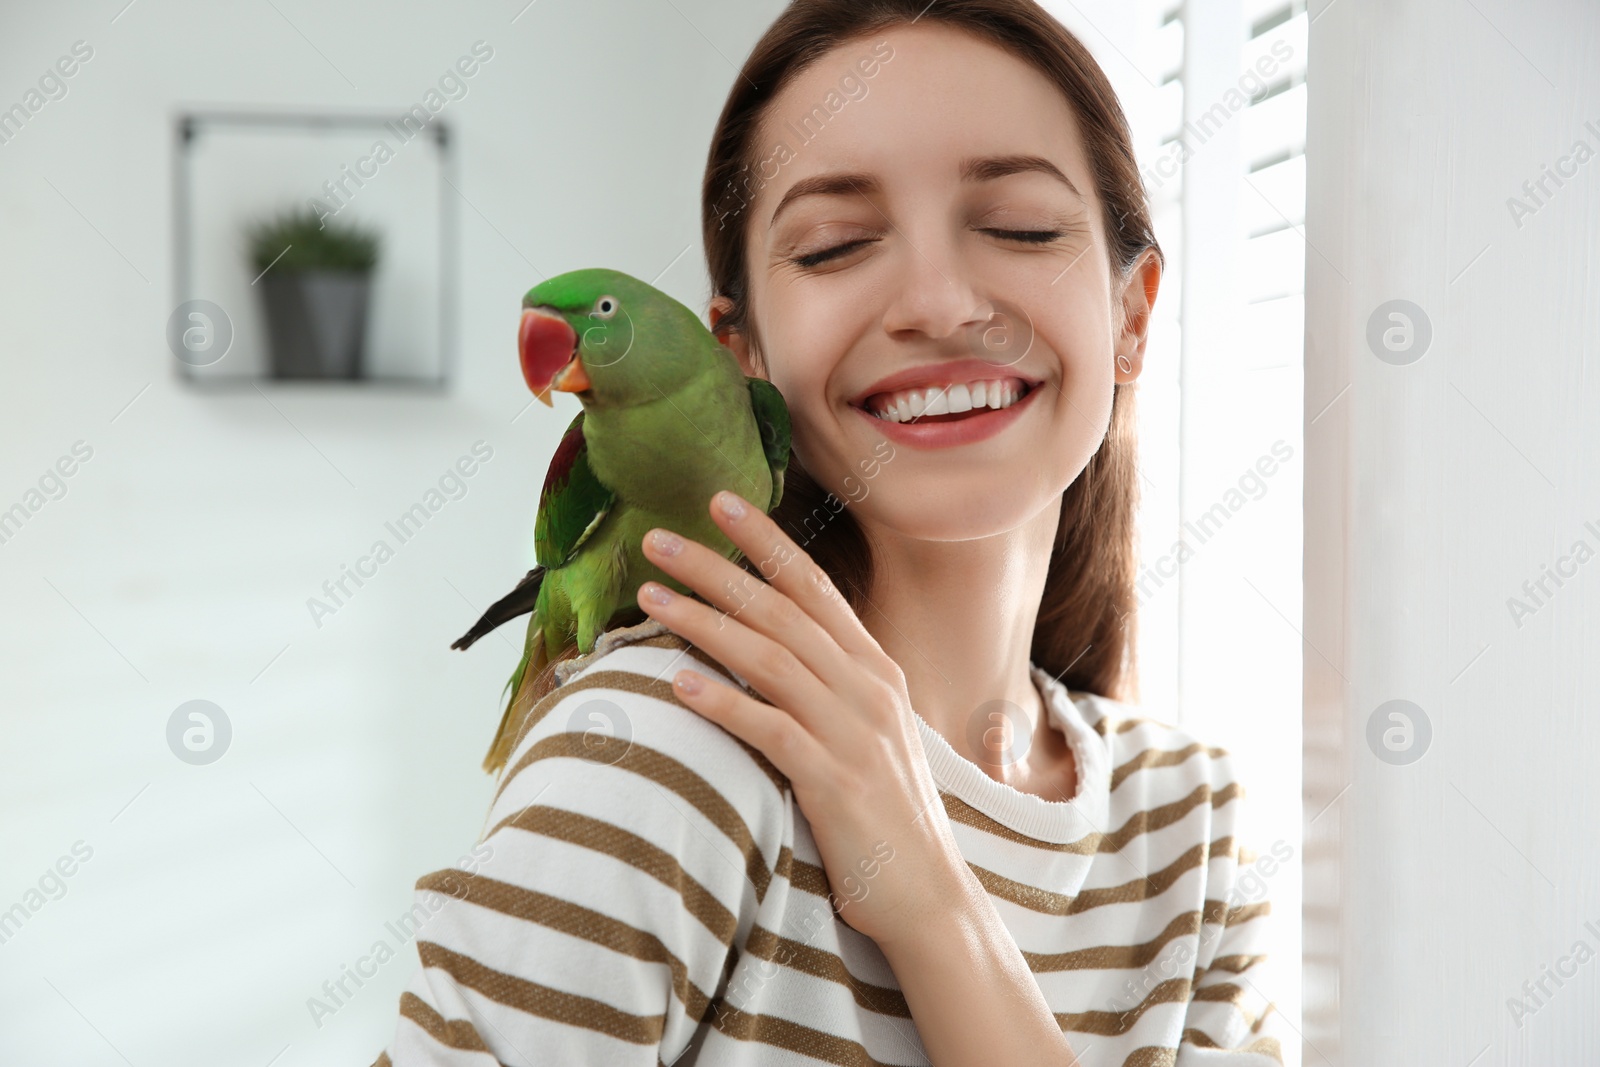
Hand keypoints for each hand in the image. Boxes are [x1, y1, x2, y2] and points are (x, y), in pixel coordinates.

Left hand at [635, 489, 972, 948]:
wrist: (929, 893)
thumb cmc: (887, 812)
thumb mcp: (868, 731)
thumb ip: (829, 684)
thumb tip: (771, 647)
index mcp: (875, 669)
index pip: (814, 586)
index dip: (765, 541)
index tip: (719, 501)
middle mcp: (868, 688)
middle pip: (781, 610)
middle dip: (717, 567)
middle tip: (657, 537)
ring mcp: (853, 733)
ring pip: (770, 658)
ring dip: (705, 623)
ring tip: (650, 599)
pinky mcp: (834, 782)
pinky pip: (770, 730)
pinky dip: (725, 702)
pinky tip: (680, 683)